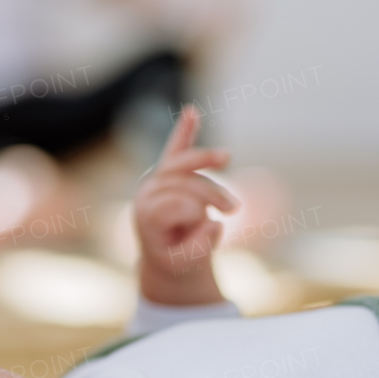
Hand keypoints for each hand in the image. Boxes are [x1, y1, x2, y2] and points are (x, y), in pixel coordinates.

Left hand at [134, 105, 237, 304]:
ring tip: (229, 181)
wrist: (166, 256)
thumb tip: (213, 223)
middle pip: (185, 179)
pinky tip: (192, 112)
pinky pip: (176, 147)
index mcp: (145, 214)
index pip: (179, 202)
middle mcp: (147, 192)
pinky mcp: (168, 173)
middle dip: (211, 193)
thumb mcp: (185, 265)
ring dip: (212, 172)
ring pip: (189, 163)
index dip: (197, 215)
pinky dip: (185, 130)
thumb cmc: (175, 261)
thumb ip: (198, 248)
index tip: (202, 231)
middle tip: (232, 209)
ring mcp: (156, 180)